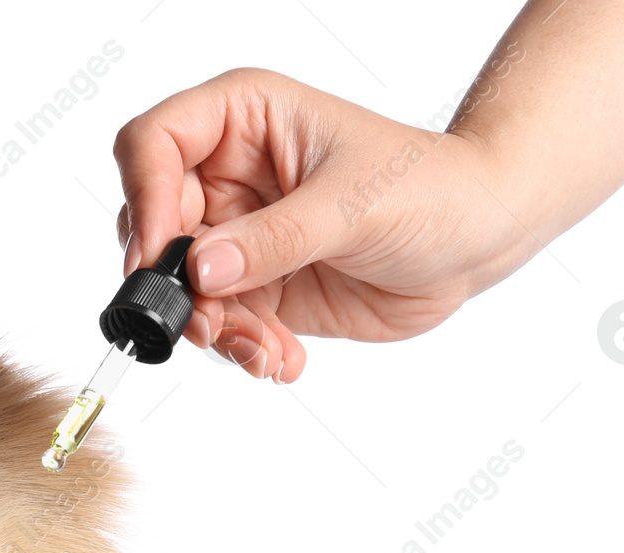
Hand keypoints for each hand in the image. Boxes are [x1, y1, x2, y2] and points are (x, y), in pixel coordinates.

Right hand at [113, 67, 523, 382]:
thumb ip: (273, 239)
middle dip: (174, 285)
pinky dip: (243, 350)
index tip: (158, 258)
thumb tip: (201, 270)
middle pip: (153, 227)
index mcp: (242, 121)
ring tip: (264, 349)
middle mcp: (228, 175)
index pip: (153, 145)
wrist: (478, 237)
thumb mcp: (353, 205)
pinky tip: (282, 359)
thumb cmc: (431, 187)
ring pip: (182, 289)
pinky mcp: (258, 287)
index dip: (144, 199)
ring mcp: (239, 235)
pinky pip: (222, 325)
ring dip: (214, 330)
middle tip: (208, 323)